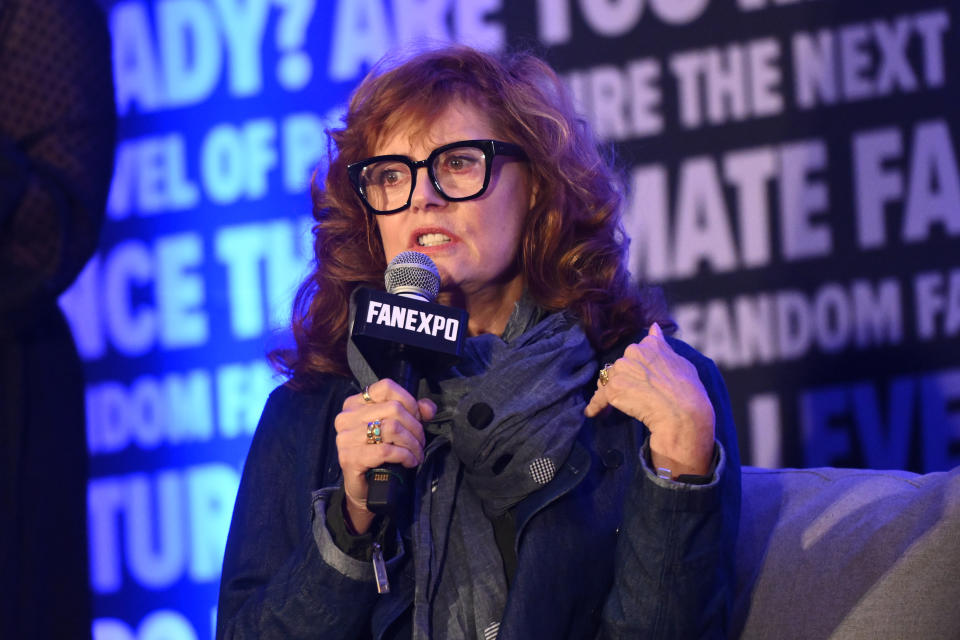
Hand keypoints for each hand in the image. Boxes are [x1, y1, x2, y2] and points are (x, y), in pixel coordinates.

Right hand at [334, 379, 435, 532]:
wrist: (366, 489)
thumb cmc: (381, 455)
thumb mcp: (399, 429)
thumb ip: (414, 413)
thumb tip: (428, 408)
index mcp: (355, 404)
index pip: (386, 387)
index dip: (408, 400)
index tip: (418, 417)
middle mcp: (346, 417)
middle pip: (393, 409)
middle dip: (415, 427)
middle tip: (420, 442)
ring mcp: (345, 438)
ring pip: (391, 428)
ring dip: (412, 443)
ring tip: (417, 453)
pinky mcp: (349, 458)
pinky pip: (386, 450)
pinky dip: (404, 455)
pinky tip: (410, 461)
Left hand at [584, 323, 714, 476]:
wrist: (683, 413)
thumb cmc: (689, 391)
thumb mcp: (681, 361)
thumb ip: (663, 345)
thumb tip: (654, 328)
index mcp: (649, 344)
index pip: (635, 352)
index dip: (638, 367)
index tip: (642, 378)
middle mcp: (632, 352)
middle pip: (620, 365)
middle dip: (625, 378)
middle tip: (637, 394)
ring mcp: (621, 370)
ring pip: (608, 379)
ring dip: (612, 390)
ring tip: (621, 404)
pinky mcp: (612, 389)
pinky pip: (599, 398)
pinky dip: (596, 406)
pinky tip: (593, 414)